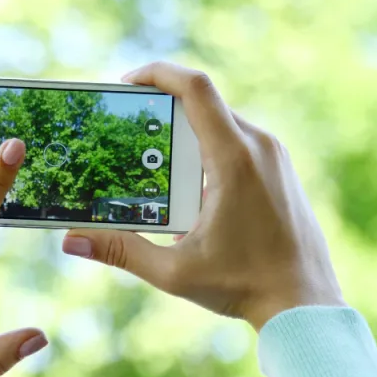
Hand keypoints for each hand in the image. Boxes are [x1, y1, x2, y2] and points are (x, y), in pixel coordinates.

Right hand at [62, 62, 345, 330]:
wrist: (306, 304)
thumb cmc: (245, 285)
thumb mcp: (174, 270)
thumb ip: (120, 251)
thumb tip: (71, 241)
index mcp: (234, 158)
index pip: (194, 88)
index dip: (156, 73)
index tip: (126, 84)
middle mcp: (260, 146)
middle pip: (202, 104)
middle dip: (162, 111)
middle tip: (129, 132)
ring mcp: (274, 156)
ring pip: (221, 122)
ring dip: (185, 134)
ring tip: (155, 165)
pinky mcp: (280, 169)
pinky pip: (238, 141)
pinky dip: (208, 149)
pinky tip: (189, 188)